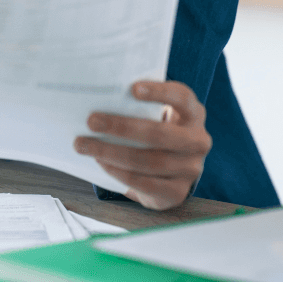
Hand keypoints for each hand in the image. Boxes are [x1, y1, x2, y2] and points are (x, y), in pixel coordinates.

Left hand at [74, 80, 211, 210]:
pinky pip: (145, 183)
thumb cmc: (156, 134)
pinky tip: (101, 163)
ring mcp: (191, 169)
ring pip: (150, 161)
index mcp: (193, 113)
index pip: (182, 97)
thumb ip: (139, 105)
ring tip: (85, 145)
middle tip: (92, 121)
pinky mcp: (177, 192)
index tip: (133, 89)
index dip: (160, 92)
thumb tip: (97, 94)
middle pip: (160, 134)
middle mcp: (198, 140)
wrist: (171, 173)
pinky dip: (119, 173)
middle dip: (122, 127)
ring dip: (112, 153)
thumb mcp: (157, 115)